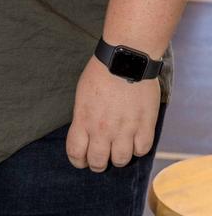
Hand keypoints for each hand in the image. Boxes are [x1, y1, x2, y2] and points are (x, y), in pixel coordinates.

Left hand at [66, 55, 159, 171]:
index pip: (76, 153)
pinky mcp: (145, 126)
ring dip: (118, 157)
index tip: (81, 159)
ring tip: (118, 147)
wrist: (126, 58)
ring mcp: (125, 129)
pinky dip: (137, 148)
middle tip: (100, 157)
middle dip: (97, 163)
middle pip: (98, 162)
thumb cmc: (101, 72)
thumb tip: (85, 133)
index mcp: (84, 119)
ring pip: (121, 161)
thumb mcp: (82, 94)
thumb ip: (83, 117)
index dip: (78, 160)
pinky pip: (141, 150)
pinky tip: (134, 138)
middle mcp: (103, 129)